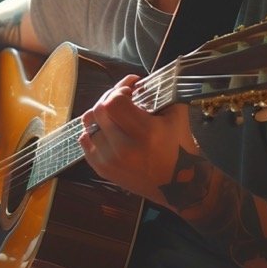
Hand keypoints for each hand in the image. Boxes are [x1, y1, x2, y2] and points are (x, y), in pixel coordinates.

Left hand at [78, 74, 199, 201]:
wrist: (179, 186)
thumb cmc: (181, 148)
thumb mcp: (177, 116)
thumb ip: (159, 94)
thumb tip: (137, 82)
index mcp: (145, 132)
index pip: (115, 102)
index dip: (120, 89)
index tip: (130, 88)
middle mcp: (124, 148)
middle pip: (99, 111)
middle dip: (110, 98)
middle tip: (122, 97)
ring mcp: (110, 161)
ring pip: (90, 125)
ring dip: (102, 116)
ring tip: (116, 115)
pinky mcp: (103, 170)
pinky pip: (85, 142)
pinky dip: (92, 132)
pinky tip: (106, 130)